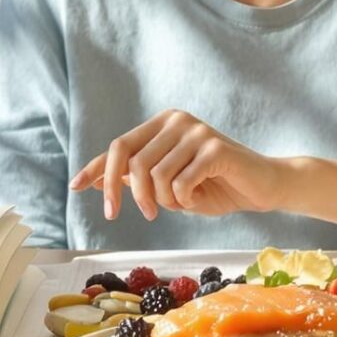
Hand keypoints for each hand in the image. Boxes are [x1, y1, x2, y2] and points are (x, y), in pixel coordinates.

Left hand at [71, 110, 286, 221]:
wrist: (262, 187)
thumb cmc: (214, 186)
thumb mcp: (169, 184)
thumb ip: (137, 177)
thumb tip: (95, 180)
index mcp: (162, 124)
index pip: (119, 146)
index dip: (96, 169)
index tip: (75, 188)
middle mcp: (176, 121)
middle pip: (132, 161)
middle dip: (129, 195)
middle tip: (143, 215)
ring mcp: (196, 131)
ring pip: (155, 176)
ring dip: (164, 200)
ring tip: (183, 202)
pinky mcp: (215, 147)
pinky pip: (181, 182)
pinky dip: (185, 199)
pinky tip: (198, 197)